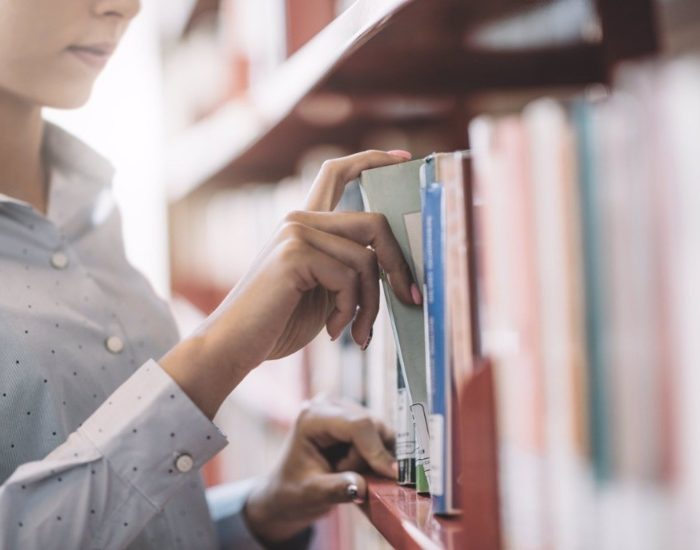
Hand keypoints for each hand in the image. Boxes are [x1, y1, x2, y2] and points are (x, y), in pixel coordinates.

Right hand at [160, 150, 420, 417]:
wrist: (234, 347)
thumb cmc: (279, 323)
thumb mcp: (324, 291)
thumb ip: (350, 269)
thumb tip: (398, 268)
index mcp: (304, 223)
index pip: (337, 173)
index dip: (372, 160)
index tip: (404, 158)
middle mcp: (299, 219)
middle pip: (374, 223)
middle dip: (399, 264)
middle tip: (409, 297)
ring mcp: (295, 233)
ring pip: (367, 259)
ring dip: (371, 304)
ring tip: (359, 333)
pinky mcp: (294, 254)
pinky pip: (349, 278)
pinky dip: (351, 311)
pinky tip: (334, 331)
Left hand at [243, 395, 396, 543]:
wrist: (287, 491)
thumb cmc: (293, 491)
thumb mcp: (312, 494)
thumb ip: (337, 489)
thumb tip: (363, 487)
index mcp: (313, 417)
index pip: (357, 424)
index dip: (376, 449)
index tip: (392, 475)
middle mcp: (330, 405)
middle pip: (373, 426)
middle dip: (371, 458)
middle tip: (351, 479)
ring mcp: (343, 409)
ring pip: (381, 431)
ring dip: (373, 458)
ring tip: (347, 471)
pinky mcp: (355, 418)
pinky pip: (380, 436)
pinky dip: (376, 456)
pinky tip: (357, 468)